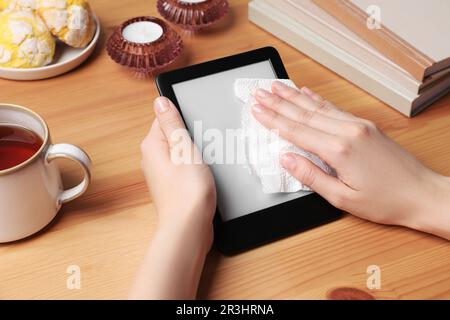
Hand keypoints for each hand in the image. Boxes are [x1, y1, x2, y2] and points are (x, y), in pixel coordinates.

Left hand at [141, 96, 216, 250]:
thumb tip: (160, 101)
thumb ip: (172, 124)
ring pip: (181, 151)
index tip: (197, 130)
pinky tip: (203, 175)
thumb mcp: (184, 149)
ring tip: (204, 165)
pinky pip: (183, 166)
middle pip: (174, 135)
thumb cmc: (188, 191)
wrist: (189, 227)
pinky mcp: (171, 184)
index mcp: (152, 145)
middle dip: (191, 138)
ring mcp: (161, 173)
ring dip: (195, 153)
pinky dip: (195, 167)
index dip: (184, 121)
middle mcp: (152, 158)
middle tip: (203, 149)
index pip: (165, 118)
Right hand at [252, 81, 449, 238]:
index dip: (273, 120)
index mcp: (339, 149)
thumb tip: (286, 159)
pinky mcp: (365, 125)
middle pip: (304, 113)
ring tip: (276, 87)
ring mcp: (358, 125)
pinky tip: (307, 92)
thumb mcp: (342, 197)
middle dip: (278, 103)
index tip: (256, 110)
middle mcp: (348, 131)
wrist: (421, 193)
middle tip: (259, 92)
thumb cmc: (385, 200)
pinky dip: (317, 99)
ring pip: (318, 106)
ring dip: (294, 96)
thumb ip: (311, 176)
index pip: (297, 131)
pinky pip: (335, 108)